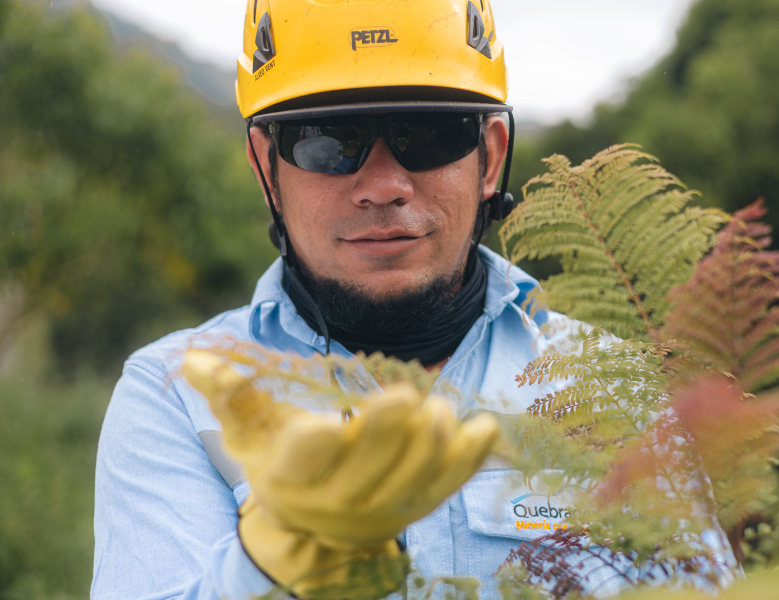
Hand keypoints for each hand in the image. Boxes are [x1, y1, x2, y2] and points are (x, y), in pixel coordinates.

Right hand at [183, 350, 498, 595]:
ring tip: (441, 409)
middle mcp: (338, 501)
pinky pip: (450, 483)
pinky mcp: (420, 506)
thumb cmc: (280, 463)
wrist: (316, 523)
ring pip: (416, 476)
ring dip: (433, 442)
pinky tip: (483, 428)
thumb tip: (192, 357)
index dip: (317, 442)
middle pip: (370, 466)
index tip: (330, 422)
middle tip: (407, 395)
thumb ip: (229, 393)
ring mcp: (385, 509)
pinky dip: (470, 458)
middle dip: (389, 431)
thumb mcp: (250, 433)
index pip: (304, 459)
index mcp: (292, 476)